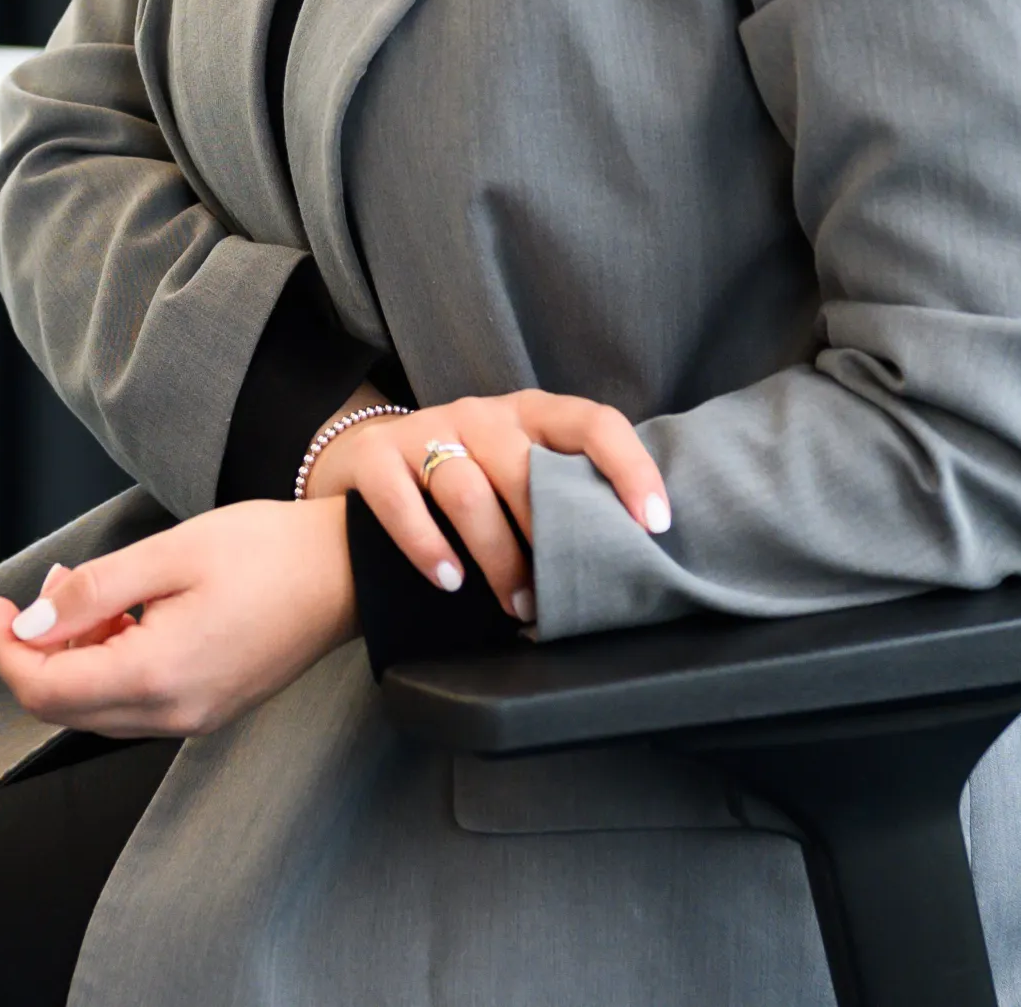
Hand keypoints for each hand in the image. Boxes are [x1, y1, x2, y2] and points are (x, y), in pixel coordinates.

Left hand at [0, 497, 356, 737]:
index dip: (5, 650)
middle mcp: (173, 714)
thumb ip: (93, 591)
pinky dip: (111, 663)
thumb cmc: (269, 551)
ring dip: (75, 656)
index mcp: (158, 675)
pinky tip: (128, 615)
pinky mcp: (209, 709)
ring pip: (97, 708)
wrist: (349, 572)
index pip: (44, 690)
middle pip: (63, 708)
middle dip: (37, 650)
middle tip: (48, 587)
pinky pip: (134, 703)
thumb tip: (30, 623)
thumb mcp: (171, 552)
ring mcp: (194, 719)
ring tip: (93, 591)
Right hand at [305, 389, 668, 621]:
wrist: (365, 467)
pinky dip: (429, 547)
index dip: (629, 468)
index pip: (594, 423)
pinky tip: (450, 582)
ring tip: (515, 605)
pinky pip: (404, 503)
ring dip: (497, 557)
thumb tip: (620, 562)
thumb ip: (558, 497)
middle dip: (547, 539)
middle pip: (524, 468)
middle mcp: (482, 414)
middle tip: (557, 598)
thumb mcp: (517, 477)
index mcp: (531, 414)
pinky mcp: (375, 458)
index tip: (655, 523)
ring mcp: (425, 430)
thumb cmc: (466, 485)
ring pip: (467, 491)